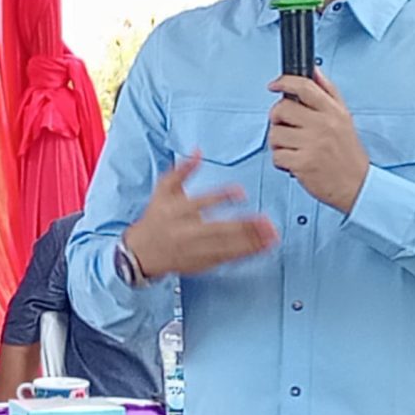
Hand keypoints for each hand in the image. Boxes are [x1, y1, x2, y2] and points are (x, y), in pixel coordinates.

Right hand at [123, 151, 278, 278]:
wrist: (142, 252)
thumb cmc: (156, 217)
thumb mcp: (163, 190)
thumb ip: (182, 171)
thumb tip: (198, 151)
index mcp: (176, 211)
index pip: (200, 202)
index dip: (221, 196)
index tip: (241, 192)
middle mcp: (186, 231)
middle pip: (218, 229)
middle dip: (244, 226)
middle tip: (266, 221)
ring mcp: (196, 249)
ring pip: (227, 246)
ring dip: (252, 241)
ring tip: (272, 235)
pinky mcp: (203, 263)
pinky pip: (228, 258)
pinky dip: (247, 253)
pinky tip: (263, 248)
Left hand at [269, 70, 369, 213]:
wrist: (358, 186)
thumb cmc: (347, 152)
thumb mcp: (344, 118)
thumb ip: (328, 92)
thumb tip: (314, 70)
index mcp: (333, 112)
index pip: (304, 87)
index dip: (284, 82)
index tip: (274, 85)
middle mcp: (324, 126)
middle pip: (281, 109)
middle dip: (278, 118)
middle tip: (287, 128)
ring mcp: (313, 145)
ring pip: (275, 134)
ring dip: (279, 143)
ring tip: (294, 149)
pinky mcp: (303, 164)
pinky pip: (276, 156)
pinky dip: (282, 161)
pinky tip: (295, 163)